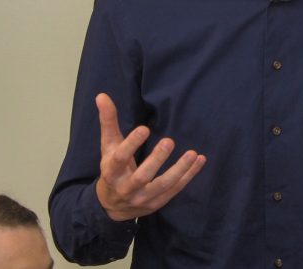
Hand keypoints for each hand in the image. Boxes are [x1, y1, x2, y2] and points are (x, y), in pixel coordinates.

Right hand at [94, 93, 206, 220]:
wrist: (112, 206)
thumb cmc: (113, 168)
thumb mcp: (109, 146)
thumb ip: (108, 122)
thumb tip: (102, 95)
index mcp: (111, 172)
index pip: (119, 159)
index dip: (131, 144)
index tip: (144, 129)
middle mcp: (126, 188)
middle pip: (141, 176)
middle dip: (156, 160)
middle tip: (169, 141)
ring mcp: (143, 198)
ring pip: (162, 185)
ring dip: (179, 170)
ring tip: (192, 153)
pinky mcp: (158, 202)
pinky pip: (176, 189)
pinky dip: (189, 175)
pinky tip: (199, 159)